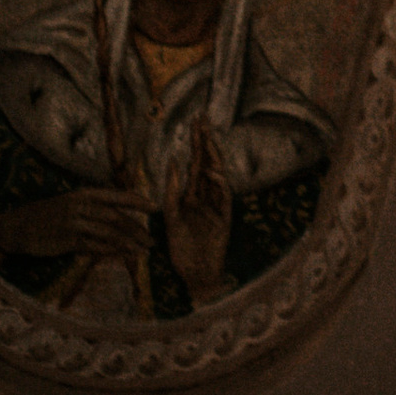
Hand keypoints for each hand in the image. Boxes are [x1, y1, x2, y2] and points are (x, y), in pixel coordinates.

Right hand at [0, 184, 152, 264]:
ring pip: (109, 233)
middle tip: (153, 239)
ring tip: (143, 251)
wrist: (19, 226)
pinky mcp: (67, 241)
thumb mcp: (71, 202)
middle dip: (138, 228)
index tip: (155, 207)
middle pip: (116, 217)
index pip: (117, 195)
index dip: (137, 201)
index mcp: (84, 194)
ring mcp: (74, 223)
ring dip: (129, 243)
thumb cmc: (48, 214)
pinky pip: (94, 247)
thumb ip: (94, 206)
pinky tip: (124, 256)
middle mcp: (81, 206)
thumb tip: (121, 213)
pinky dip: (112, 251)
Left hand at [161, 129, 234, 304]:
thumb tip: (174, 161)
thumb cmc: (182, 251)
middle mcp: (206, 196)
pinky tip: (211, 172)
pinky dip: (219, 184)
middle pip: (208, 163)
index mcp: (193, 195)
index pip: (196, 162)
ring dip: (213, 157)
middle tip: (203, 119)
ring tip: (207, 140)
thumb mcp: (171, 218)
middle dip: (205, 141)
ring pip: (217, 175)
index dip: (196, 143)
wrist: (196, 275)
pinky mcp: (224, 218)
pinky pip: (223, 197)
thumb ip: (172, 190)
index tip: (195, 121)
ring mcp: (217, 206)